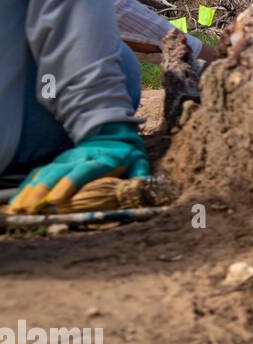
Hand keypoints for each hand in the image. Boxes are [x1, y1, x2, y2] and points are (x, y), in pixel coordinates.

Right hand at [6, 122, 148, 213]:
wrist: (112, 135)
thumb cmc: (128, 155)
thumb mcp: (139, 163)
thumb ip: (141, 177)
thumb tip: (144, 190)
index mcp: (103, 159)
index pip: (85, 171)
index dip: (70, 184)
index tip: (57, 200)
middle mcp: (81, 157)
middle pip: (59, 172)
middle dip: (43, 191)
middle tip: (31, 208)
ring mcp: (66, 159)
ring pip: (46, 172)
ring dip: (31, 190)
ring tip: (19, 208)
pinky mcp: (58, 162)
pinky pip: (40, 173)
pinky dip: (27, 186)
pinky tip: (17, 200)